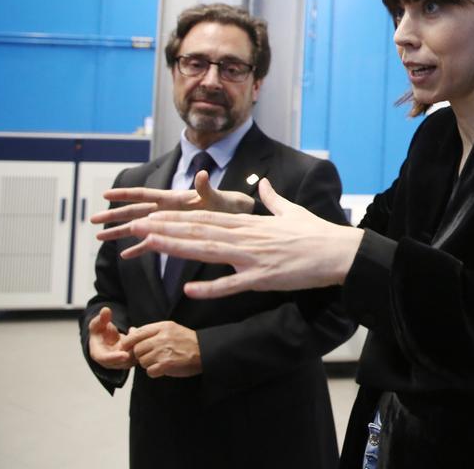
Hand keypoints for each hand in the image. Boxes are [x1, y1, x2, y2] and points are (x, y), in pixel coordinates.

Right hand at [87, 306, 134, 369]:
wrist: (105, 339)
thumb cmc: (99, 332)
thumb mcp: (98, 324)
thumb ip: (101, 318)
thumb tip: (105, 310)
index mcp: (99, 354)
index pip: (106, 360)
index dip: (115, 358)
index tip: (125, 355)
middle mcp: (110, 362)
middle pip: (122, 361)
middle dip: (131, 351)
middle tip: (135, 336)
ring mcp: (121, 362)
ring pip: (133, 359)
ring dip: (136, 346)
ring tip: (133, 330)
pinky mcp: (130, 360)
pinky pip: (139, 356)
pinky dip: (141, 345)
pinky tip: (137, 332)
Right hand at [94, 170, 255, 236]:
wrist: (237, 215)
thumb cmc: (228, 203)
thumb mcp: (217, 197)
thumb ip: (207, 188)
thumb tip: (202, 174)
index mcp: (175, 199)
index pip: (146, 195)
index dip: (126, 194)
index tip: (106, 194)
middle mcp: (168, 210)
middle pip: (136, 212)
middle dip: (115, 216)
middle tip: (92, 221)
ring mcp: (170, 223)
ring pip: (140, 227)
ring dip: (120, 233)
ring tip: (99, 238)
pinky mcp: (175, 234)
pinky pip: (153, 242)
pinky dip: (140, 248)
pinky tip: (126, 255)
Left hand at [118, 320, 201, 377]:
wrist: (205, 351)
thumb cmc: (187, 341)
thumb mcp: (170, 329)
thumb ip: (150, 331)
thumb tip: (131, 331)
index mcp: (162, 327)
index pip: (137, 333)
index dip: (128, 342)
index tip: (128, 348)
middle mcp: (162, 338)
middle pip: (137, 349)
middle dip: (141, 355)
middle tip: (151, 356)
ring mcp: (163, 351)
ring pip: (142, 361)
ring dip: (148, 364)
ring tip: (160, 361)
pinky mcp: (166, 365)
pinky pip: (149, 371)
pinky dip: (154, 372)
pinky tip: (163, 368)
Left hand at [121, 178, 363, 298]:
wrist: (340, 251)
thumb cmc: (318, 233)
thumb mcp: (292, 211)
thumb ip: (273, 199)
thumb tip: (265, 183)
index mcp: (251, 223)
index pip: (205, 218)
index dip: (175, 218)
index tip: (151, 216)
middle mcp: (247, 237)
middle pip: (198, 231)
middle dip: (164, 229)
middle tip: (134, 226)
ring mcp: (254, 257)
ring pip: (208, 251)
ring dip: (176, 248)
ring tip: (148, 244)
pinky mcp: (265, 277)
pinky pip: (233, 285)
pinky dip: (211, 288)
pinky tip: (188, 289)